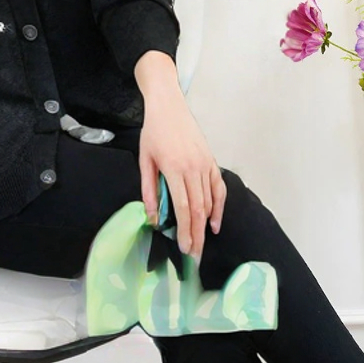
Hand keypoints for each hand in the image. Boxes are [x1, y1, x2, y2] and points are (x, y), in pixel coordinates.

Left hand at [134, 51, 225, 261]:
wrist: (168, 105)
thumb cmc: (153, 132)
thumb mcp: (145, 160)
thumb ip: (149, 190)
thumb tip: (153, 217)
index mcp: (174, 168)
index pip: (183, 207)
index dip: (186, 231)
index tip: (185, 249)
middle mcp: (193, 168)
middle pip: (198, 209)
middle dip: (197, 235)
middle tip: (195, 256)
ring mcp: (205, 164)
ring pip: (209, 201)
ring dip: (206, 225)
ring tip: (202, 244)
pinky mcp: (211, 160)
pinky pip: (218, 188)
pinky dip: (219, 207)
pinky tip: (215, 223)